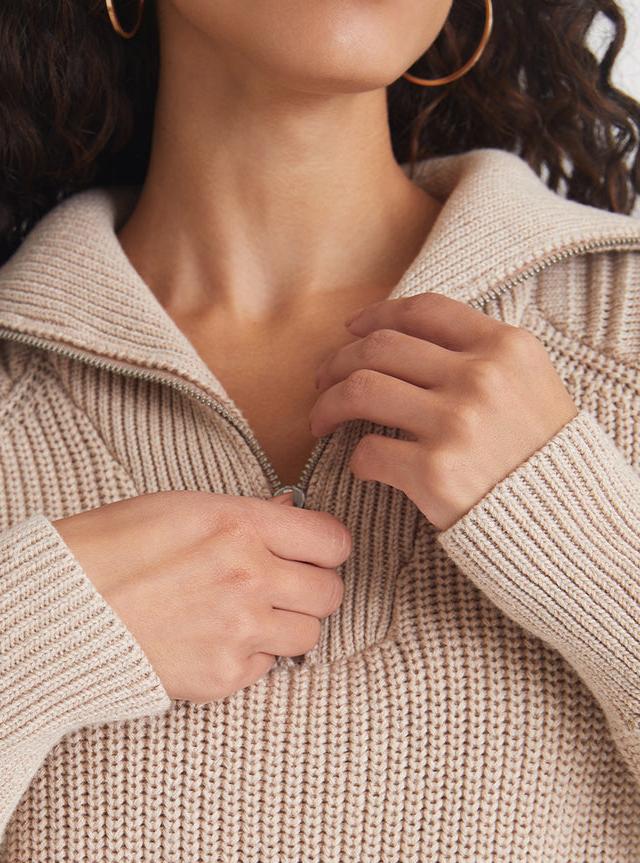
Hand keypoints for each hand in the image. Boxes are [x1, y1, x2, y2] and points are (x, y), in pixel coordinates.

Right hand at [52, 491, 350, 702]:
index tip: (308, 552)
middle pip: (329, 591)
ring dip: (285, 626)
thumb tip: (287, 512)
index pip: (332, 540)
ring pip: (308, 634)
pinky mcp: (224, 676)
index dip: (322, 547)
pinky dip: (249, 658)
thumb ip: (240, 515)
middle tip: (277, 587)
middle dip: (308, 588)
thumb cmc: (100, 553)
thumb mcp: (173, 508)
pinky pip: (267, 668)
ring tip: (242, 617)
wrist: (54, 616)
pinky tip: (211, 641)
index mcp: (238, 526)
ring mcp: (240, 631)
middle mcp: (250, 578)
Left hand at [310, 292, 578, 530]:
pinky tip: (362, 467)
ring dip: (328, 404)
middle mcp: (479, 378)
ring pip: (360, 390)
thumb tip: (411, 344)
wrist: (569, 523)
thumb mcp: (531, 386)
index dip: (377, 316)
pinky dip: (355, 460)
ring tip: (320, 421)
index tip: (352, 331)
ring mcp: (456, 424)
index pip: (423, 312)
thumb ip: (482, 358)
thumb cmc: (542, 459)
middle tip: (322, 382)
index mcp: (505, 348)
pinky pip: (366, 452)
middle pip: (379, 348)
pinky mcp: (434, 472)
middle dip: (338, 362)